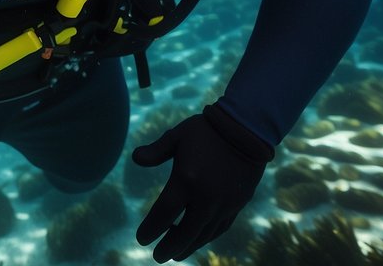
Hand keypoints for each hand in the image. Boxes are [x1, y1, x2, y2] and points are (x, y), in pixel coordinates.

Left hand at [131, 104, 273, 262]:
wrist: (246, 129)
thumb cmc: (206, 130)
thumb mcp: (177, 135)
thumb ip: (156, 150)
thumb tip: (135, 158)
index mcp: (186, 180)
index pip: (164, 214)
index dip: (151, 229)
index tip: (141, 238)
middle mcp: (206, 198)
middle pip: (185, 233)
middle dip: (169, 247)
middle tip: (157, 256)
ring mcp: (224, 204)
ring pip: (203, 234)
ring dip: (188, 246)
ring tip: (175, 253)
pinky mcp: (237, 204)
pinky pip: (219, 228)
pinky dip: (206, 237)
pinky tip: (197, 238)